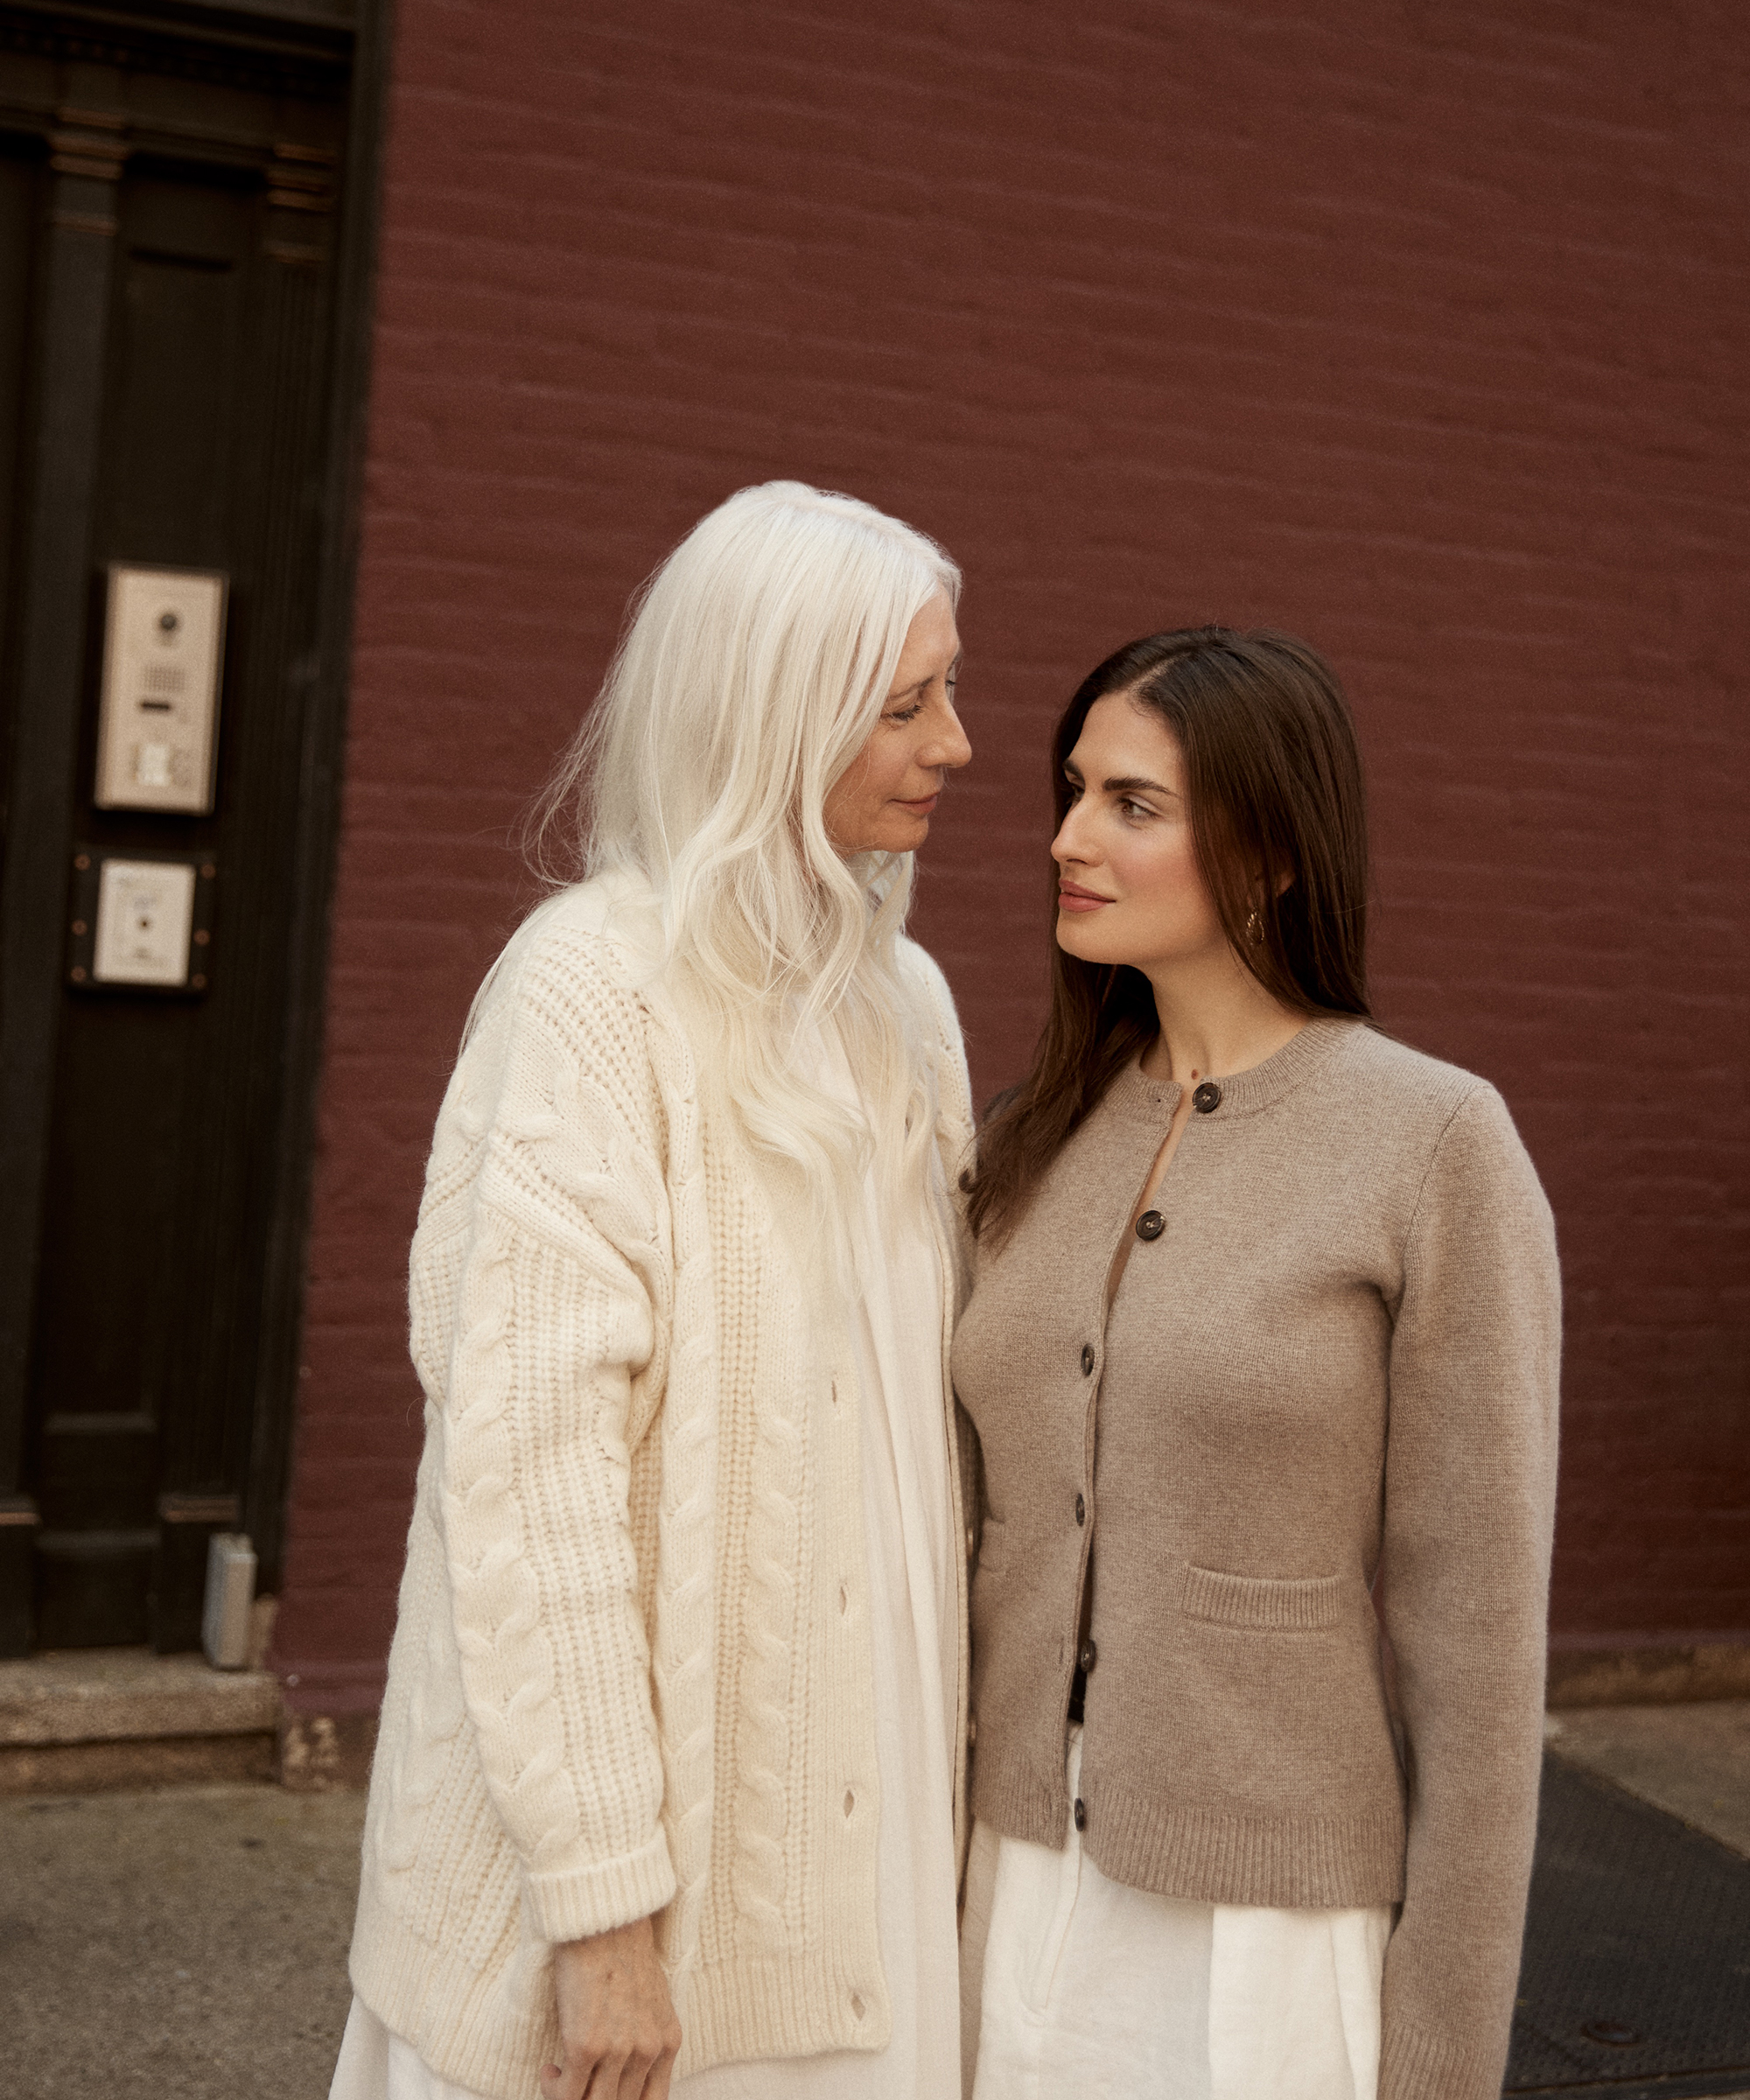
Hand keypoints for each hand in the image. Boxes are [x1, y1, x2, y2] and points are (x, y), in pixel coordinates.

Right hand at [541, 1915, 681, 2099]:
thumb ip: (648, 2034)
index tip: (605, 2093)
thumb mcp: (652, 1998)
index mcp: (668, 2041)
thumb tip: (631, 2066)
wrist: (605, 1920)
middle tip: (578, 2085)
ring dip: (572, 2097)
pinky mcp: (586, 2045)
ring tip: (561, 2079)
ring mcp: (618, 2051)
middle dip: (595, 2099)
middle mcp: (647, 2051)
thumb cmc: (623, 1951)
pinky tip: (549, 2071)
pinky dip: (553, 2090)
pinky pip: (567, 2095)